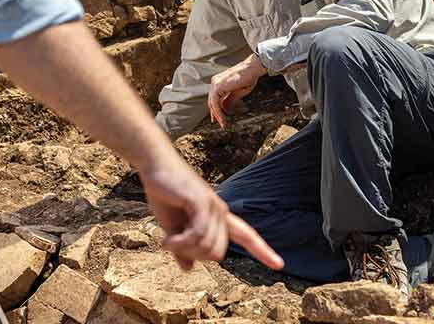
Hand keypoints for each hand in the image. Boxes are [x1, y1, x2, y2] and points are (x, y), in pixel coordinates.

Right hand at [141, 159, 283, 271]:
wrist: (154, 165)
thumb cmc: (164, 192)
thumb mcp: (172, 227)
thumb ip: (181, 247)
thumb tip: (188, 268)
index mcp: (218, 217)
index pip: (247, 235)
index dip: (262, 251)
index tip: (279, 264)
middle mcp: (220, 211)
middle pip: (217, 253)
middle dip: (194, 255)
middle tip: (173, 246)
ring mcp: (213, 206)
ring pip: (209, 248)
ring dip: (185, 250)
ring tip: (167, 241)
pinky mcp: (201, 201)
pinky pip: (199, 235)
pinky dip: (181, 243)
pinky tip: (167, 241)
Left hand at [207, 56, 266, 128]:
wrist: (252, 69)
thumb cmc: (248, 78)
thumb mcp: (238, 92)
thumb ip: (230, 100)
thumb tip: (226, 110)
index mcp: (219, 82)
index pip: (215, 99)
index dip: (216, 110)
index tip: (219, 119)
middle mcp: (215, 82)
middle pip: (212, 101)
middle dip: (216, 114)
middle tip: (221, 124)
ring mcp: (215, 83)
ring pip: (213, 103)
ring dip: (218, 115)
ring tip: (223, 123)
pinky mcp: (217, 86)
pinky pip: (215, 102)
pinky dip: (218, 112)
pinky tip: (223, 118)